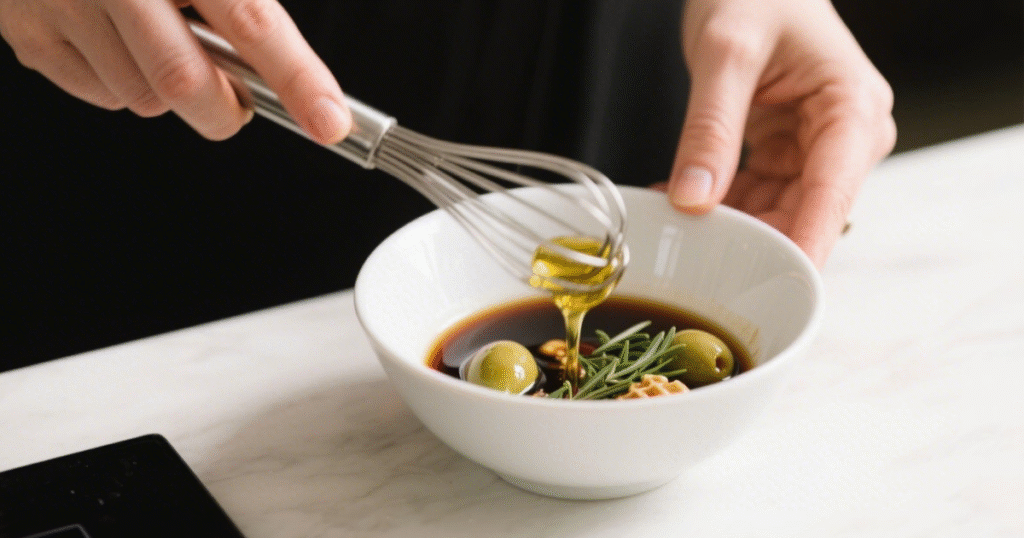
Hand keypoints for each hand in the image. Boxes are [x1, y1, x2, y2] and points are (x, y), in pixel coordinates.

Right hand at [0, 0, 349, 143]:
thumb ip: (244, 2)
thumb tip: (294, 72)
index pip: (251, 21)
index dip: (297, 78)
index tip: (330, 120)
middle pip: (186, 82)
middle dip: (224, 109)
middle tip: (236, 99)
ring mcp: (62, 1)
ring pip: (142, 98)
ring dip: (171, 94)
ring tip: (164, 44)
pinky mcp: (28, 32)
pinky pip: (101, 95)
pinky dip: (125, 86)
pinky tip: (120, 44)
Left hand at [665, 0, 895, 266]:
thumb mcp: (726, 53)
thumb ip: (710, 128)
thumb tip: (695, 201)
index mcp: (852, 110)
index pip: (831, 197)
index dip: (803, 249)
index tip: (777, 292)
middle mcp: (845, 138)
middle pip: (803, 215)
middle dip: (752, 244)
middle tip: (696, 267)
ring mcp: (817, 149)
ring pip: (775, 213)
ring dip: (727, 227)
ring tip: (674, 232)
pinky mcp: (788, 154)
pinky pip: (754, 196)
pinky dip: (717, 205)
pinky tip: (678, 205)